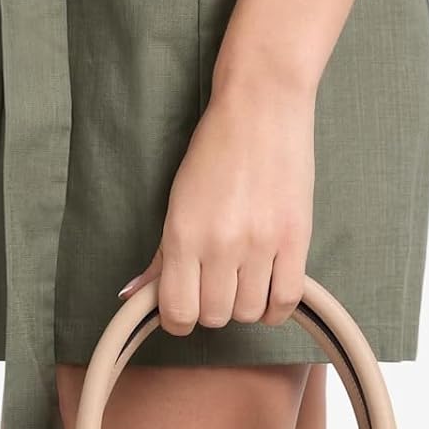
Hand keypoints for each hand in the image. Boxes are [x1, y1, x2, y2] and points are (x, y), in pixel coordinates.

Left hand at [118, 72, 315, 332]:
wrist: (262, 108)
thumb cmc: (216, 151)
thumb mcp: (177, 201)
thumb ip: (160, 255)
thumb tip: (133, 295)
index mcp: (184, 235)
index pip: (177, 312)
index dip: (179, 320)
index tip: (186, 309)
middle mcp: (221, 244)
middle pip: (215, 316)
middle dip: (213, 308)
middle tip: (217, 285)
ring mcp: (261, 244)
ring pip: (249, 312)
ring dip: (245, 305)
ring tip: (245, 280)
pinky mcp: (295, 239)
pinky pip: (285, 300)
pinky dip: (276, 306)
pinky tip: (269, 289)